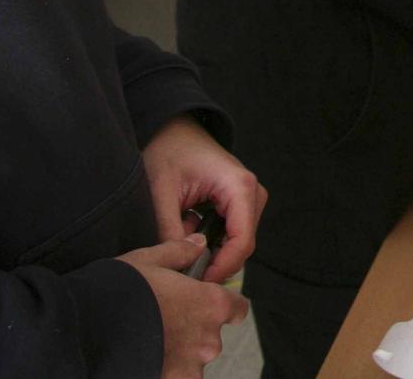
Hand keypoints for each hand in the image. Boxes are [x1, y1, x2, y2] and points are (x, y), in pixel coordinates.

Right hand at [119, 237, 249, 377]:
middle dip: (193, 330)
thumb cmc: (120, 292)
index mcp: (210, 304)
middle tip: (165, 321)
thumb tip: (198, 245)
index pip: (237, 309)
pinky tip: (146, 357)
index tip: (208, 305)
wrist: (86, 331)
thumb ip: (181, 252)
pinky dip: (166, 369)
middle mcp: (208, 339)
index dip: (225, 306)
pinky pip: (178, 376)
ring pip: (193, 359)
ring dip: (179, 353)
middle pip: (211, 335)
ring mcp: (190, 366)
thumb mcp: (150, 260)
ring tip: (151, 340)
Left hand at [142, 116, 265, 282]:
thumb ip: (170, 230)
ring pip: (237, 241)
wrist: (173, 129)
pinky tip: (187, 228)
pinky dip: (209, 239)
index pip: (242, 242)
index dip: (221, 268)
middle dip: (214, 261)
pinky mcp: (241, 202)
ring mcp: (249, 197)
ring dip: (209, 249)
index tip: (195, 283)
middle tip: (181, 267)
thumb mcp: (161, 191)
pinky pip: (231, 233)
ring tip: (179, 238)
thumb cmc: (168, 152)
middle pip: (242, 245)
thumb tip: (182, 265)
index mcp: (239, 187)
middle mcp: (251, 192)